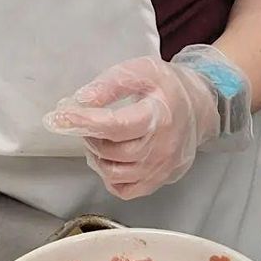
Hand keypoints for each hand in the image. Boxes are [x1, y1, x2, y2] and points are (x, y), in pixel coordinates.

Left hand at [43, 56, 222, 199]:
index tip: (59, 117)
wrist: (200, 107)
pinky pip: (125, 190)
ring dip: (97, 155)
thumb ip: (109, 84)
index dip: (83, 122)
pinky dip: (109, 176)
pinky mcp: (159, 180)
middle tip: (87, 121)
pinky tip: (109, 157)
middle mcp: (162, 147)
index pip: (114, 125)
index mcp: (158, 116)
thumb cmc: (167, 86)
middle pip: (112, 152)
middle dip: (89, 135)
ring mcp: (161, 168)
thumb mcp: (140, 71)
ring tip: (99, 136)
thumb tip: (81, 100)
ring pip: (114, 174)